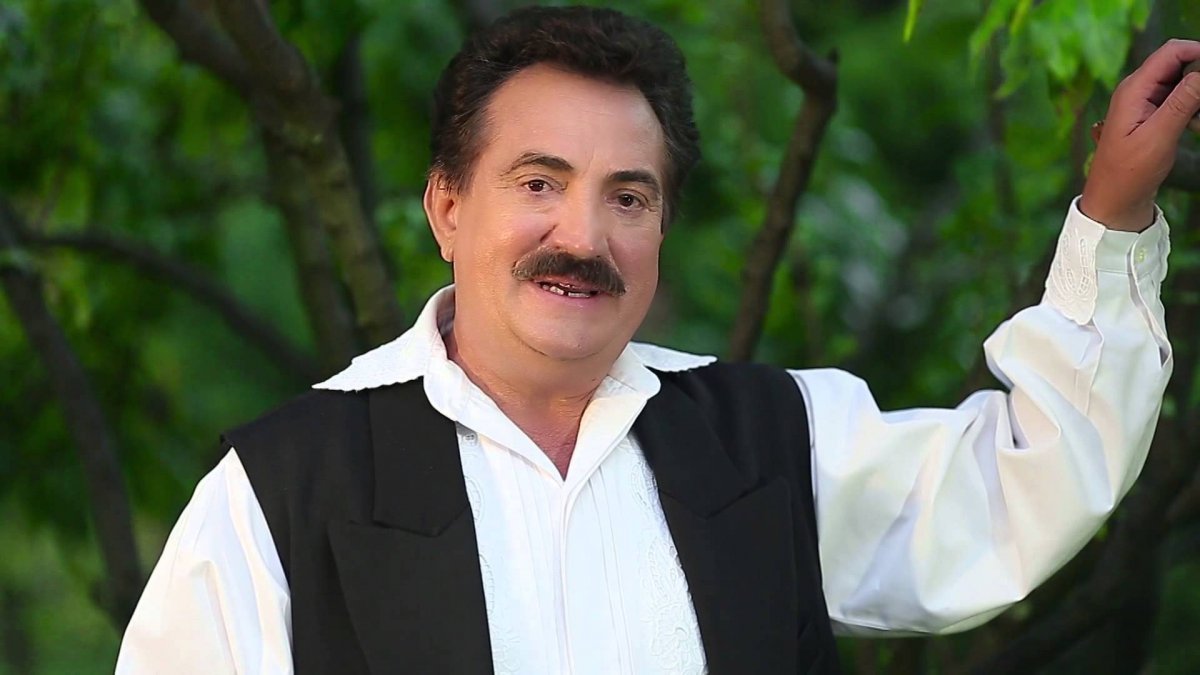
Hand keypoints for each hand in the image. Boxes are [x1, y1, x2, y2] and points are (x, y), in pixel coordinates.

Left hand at [1081, 40, 1199, 231]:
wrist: (1114, 199)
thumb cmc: (1129, 172)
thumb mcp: (1159, 137)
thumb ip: (1182, 102)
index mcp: (1134, 89)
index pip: (1172, 51)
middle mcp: (1136, 89)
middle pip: (1178, 63)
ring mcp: (1143, 102)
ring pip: (1182, 82)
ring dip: (1197, 95)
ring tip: (1197, 124)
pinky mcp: (1150, 115)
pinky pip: (1178, 99)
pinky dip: (1192, 108)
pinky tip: (1194, 128)